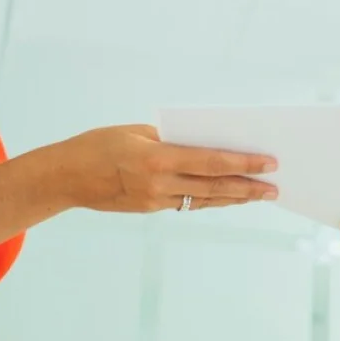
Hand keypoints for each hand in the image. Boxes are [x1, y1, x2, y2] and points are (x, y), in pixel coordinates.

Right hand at [49, 124, 277, 212]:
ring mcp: (154, 201)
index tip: (269, 163)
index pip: (212, 162)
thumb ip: (170, 139)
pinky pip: (186, 203)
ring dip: (233, 198)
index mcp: (158, 158)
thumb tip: (203, 144)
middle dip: (248, 188)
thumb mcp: (136, 131)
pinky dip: (208, 198)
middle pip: (214, 187)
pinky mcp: (149, 209)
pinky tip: (227, 195)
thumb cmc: (99, 144)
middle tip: (275, 188)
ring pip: (204, 199)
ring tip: (259, 195)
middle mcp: (159, 184)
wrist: (64, 177)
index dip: (244, 164)